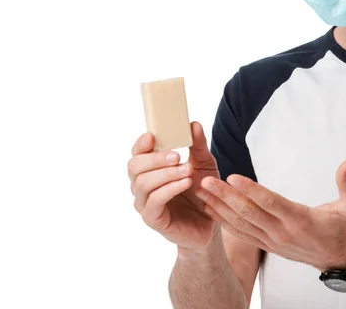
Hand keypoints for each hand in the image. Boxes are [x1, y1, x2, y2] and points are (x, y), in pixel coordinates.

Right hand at [127, 121, 219, 248]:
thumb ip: (198, 145)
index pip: (137, 154)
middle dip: (155, 159)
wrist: (211, 222)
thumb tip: (193, 124)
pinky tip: (185, 183)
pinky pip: (154, 201)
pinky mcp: (153, 219)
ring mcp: (145, 204)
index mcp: (150, 170)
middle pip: (134, 167)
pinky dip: (170, 189)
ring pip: (143, 183)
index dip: (141, 144)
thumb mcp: (204, 164)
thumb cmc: (202, 191)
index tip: (152, 136)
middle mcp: (142, 186)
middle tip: (177, 155)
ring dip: (166, 174)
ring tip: (188, 170)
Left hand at [194, 159, 345, 270]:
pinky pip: (241, 234)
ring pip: (241, 224)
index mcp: (300, 220)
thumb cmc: (345, 229)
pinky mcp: (267, 245)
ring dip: (219, 207)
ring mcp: (272, 241)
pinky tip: (210, 210)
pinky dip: (224, 222)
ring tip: (201, 192)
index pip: (271, 203)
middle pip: (249, 212)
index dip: (251, 190)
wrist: (340, 259)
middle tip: (205, 180)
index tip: (233, 176)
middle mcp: (282, 232)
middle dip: (225, 196)